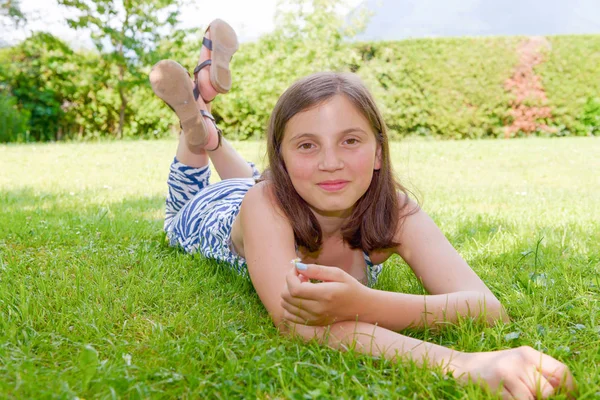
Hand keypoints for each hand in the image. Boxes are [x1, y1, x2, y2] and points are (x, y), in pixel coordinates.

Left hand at [280, 263, 368, 325]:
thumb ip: (317, 270)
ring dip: (289, 292)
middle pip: (287, 297)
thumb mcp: (337, 274)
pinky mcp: (312, 323)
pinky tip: (301, 297)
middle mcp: (317, 310)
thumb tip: (298, 266)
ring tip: (303, 286)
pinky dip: (289, 305)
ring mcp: (314, 319)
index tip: (297, 268)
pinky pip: (289, 316)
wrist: (362, 308)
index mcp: (325, 295)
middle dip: (289, 282)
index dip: (290, 276)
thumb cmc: (350, 287)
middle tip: (302, 276)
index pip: (294, 288)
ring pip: (286, 306)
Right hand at [451, 346, 575, 398]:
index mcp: (528, 353)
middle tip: (527, 394)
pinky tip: (504, 395)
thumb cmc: (493, 370)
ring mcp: (510, 370)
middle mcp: (521, 359)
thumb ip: (538, 373)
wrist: (462, 367)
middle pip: (549, 390)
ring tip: (513, 394)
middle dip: (543, 398)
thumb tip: (562, 391)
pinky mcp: (499, 382)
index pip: (561, 372)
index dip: (569, 389)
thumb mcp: (517, 364)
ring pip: (535, 398)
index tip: (567, 398)